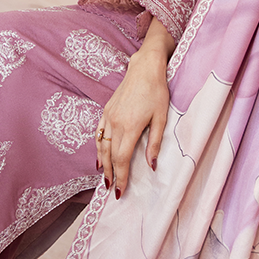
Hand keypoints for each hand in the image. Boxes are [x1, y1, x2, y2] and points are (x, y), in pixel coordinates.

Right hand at [96, 20, 173, 197]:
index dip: (121, 176)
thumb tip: (151, 165)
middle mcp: (116, 123)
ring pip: (102, 146)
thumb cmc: (157, 91)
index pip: (122, 159)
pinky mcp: (106, 111)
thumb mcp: (161, 118)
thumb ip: (155, 143)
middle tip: (112, 190)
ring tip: (105, 178)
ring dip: (103, 164)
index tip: (121, 190)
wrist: (144, 68)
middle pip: (110, 156)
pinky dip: (98, 147)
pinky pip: (99, 134)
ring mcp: (108, 117)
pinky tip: (99, 157)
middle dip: (111, 174)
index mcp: (130, 127)